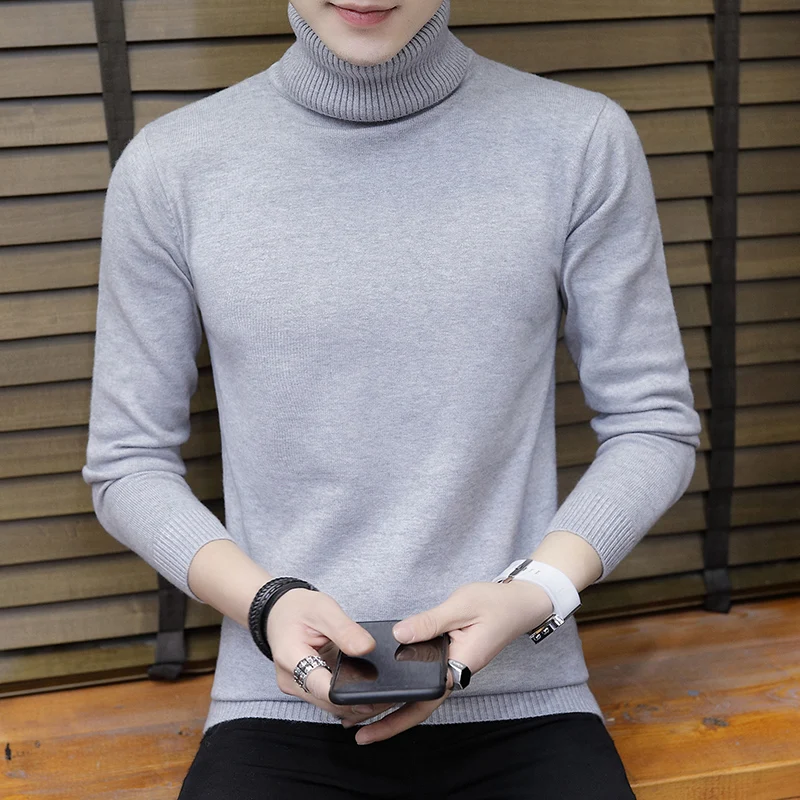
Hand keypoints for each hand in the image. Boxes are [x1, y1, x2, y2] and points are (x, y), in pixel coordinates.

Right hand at [265, 588, 395, 726]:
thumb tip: (367, 648)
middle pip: (329, 703)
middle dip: (359, 703)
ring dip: (355, 704)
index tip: (376, 693)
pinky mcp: (306, 688)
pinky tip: (367, 690)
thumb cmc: (297, 608)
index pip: (323, 688)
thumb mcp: (323, 609)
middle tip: (391, 696)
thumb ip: (345, 630)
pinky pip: (329, 699)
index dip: (350, 694)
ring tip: (384, 695)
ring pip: (331, 706)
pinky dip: (347, 698)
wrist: (279, 612)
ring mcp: (297, 687)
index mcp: (291, 659)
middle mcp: (291, 680)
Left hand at [349, 579, 553, 744]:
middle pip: (418, 705)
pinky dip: (404, 686)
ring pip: (420, 695)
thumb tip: (399, 634)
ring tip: (359, 714)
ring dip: (393, 706)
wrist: (519, 603)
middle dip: (387, 719)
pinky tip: (386, 686)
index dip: (394, 709)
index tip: (367, 716)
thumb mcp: (460, 607)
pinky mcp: (450, 659)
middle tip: (353, 727)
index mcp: (459, 665)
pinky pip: (424, 679)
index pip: (422, 696)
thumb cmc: (494, 604)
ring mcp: (453, 668)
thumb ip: (429, 622)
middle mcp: (456, 673)